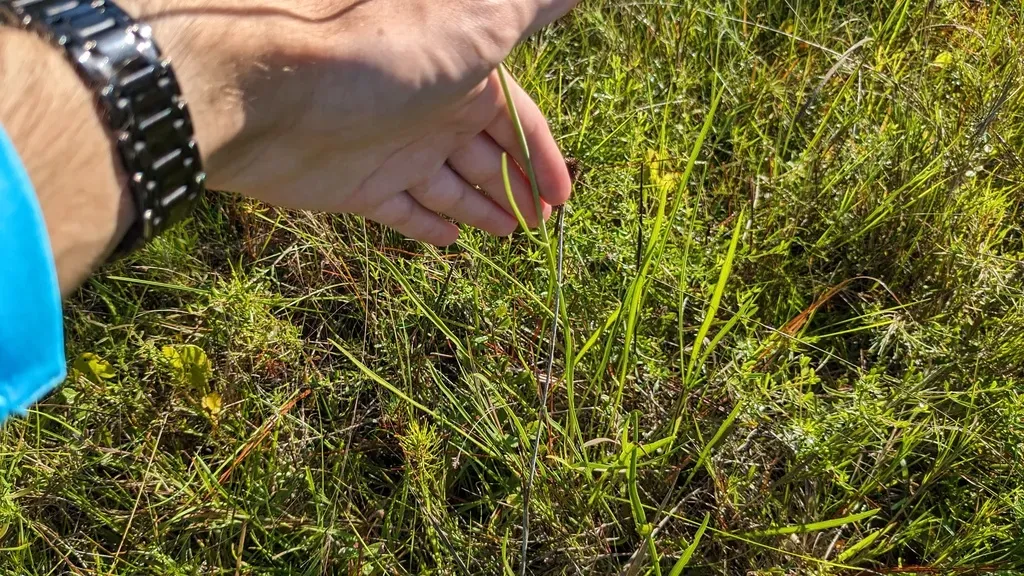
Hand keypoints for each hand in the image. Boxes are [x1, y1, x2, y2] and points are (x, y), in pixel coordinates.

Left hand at [133, 0, 577, 244]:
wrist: (271, 89)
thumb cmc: (381, 52)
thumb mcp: (473, 22)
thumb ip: (525, 9)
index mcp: (464, 74)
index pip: (519, 121)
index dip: (543, 157)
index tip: (563, 199)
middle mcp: (431, 110)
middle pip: (485, 155)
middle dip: (516, 186)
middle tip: (540, 225)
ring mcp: (393, 149)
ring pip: (449, 185)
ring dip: (482, 208)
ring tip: (510, 235)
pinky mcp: (357, 186)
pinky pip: (402, 210)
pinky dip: (427, 225)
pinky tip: (452, 240)